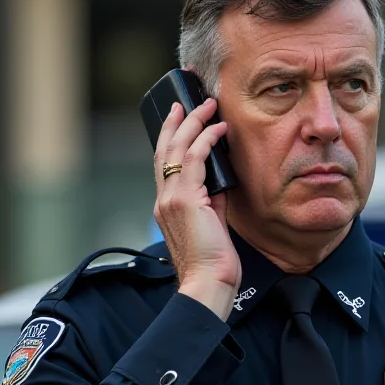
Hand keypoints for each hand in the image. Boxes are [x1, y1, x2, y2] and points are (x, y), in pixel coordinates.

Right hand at [153, 98, 240, 320]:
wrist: (207, 283)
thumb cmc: (212, 262)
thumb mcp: (211, 224)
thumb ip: (211, 201)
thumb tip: (221, 181)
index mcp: (166, 206)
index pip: (163, 164)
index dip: (170, 138)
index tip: (179, 119)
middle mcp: (163, 199)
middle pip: (164, 150)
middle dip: (176, 122)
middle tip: (187, 100)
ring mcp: (171, 199)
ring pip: (177, 150)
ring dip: (193, 123)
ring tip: (207, 106)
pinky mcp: (185, 200)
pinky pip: (194, 160)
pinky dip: (206, 140)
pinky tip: (218, 129)